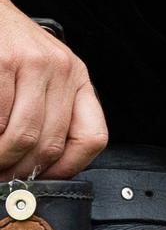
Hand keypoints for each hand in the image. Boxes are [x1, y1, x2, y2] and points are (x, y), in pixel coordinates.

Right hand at [0, 0, 107, 176]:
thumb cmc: (13, 50)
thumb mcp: (46, 77)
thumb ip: (51, 112)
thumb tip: (44, 169)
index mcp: (79, 80)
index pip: (93, 136)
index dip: (68, 168)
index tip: (43, 180)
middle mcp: (63, 70)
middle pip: (50, 143)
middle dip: (21, 171)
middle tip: (3, 177)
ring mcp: (33, 65)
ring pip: (23, 136)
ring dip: (0, 158)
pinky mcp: (3, 63)